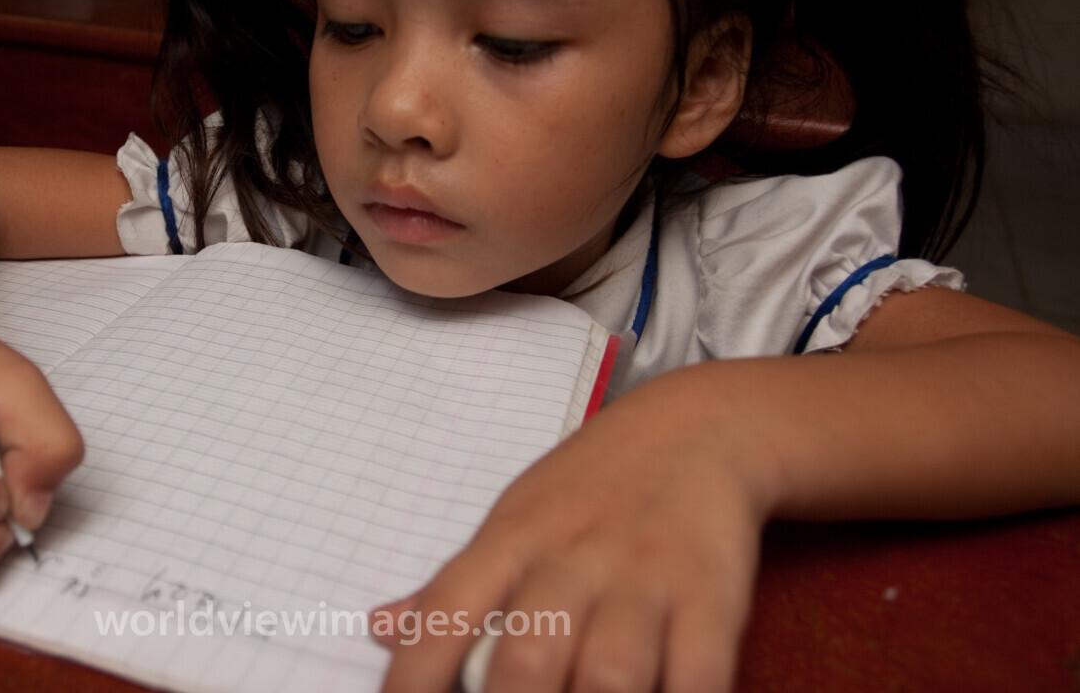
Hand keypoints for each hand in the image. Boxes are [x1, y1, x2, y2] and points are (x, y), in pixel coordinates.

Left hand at [375, 374, 771, 692]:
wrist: (699, 426)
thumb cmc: (593, 486)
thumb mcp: (515, 519)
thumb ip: (455, 586)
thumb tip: (381, 629)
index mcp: (511, 540)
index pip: (446, 612)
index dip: (415, 674)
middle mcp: (573, 559)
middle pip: (527, 658)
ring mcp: (644, 578)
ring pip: (609, 674)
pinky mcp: (712, 595)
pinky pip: (697, 673)